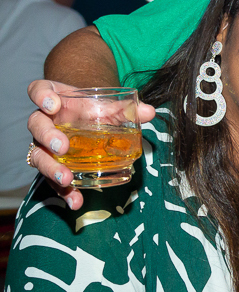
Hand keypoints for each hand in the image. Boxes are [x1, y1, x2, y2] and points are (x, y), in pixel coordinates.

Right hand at [26, 79, 154, 209]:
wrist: (89, 120)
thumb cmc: (95, 110)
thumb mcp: (109, 107)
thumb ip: (126, 108)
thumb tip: (149, 112)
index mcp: (55, 99)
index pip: (38, 90)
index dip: (41, 95)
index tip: (52, 104)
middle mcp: (44, 121)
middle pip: (36, 125)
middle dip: (47, 137)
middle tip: (62, 148)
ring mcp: (45, 144)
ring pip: (38, 155)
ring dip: (51, 169)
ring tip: (66, 179)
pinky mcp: (53, 165)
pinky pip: (52, 179)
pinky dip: (64, 192)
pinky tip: (75, 201)